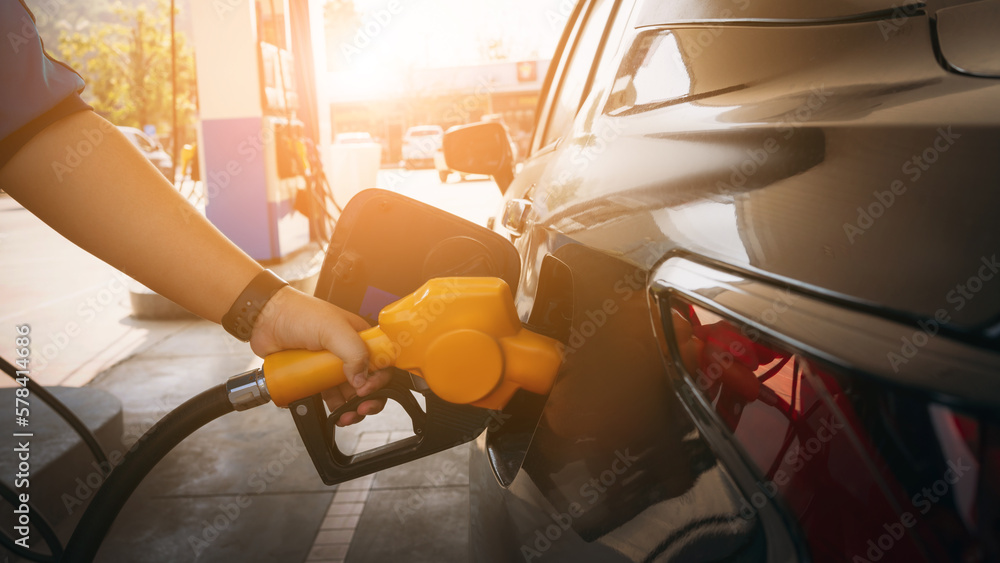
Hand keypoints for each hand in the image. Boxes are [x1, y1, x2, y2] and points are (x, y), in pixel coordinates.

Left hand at [248, 285, 391, 424]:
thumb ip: (354, 352)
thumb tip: (362, 380)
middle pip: (368, 382)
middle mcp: (348, 352)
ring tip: (345, 416)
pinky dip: (334, 408)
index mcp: (360, 337)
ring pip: (349, 393)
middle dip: (368, 399)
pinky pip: (329, 396)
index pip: (382, 362)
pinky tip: (333, 413)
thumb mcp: (332, 329)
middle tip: (361, 409)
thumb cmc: (299, 313)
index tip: (367, 389)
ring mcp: (331, 366)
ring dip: (352, 409)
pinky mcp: (315, 377)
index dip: (379, 380)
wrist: (265, 318)